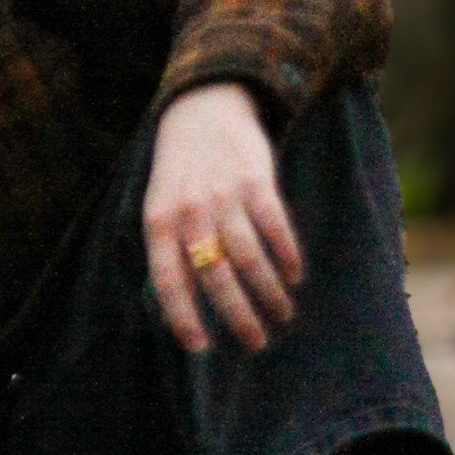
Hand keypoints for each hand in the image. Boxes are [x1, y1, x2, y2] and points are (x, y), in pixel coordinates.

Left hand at [142, 81, 305, 355]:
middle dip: (238, 316)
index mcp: (159, 221)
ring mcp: (224, 194)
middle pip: (215, 276)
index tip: (200, 348)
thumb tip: (181, 307)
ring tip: (282, 314)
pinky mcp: (256, 179)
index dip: (183, 317)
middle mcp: (189, 210)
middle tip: (257, 342)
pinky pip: (275, 226)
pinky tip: (295, 275)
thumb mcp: (159, 205)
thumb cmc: (179, 170)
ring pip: (249, 257)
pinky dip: (288, 255)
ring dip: (269, 292)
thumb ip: (168, 249)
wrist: (202, 107)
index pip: (168, 280)